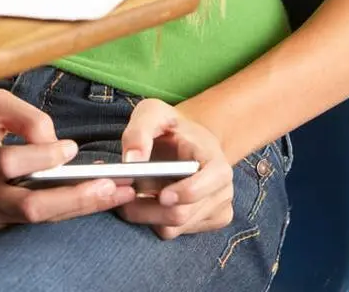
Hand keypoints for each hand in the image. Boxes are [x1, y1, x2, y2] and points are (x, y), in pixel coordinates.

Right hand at [0, 89, 135, 232]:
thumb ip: (31, 120)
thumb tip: (62, 148)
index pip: (13, 163)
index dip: (46, 156)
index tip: (71, 148)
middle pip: (31, 207)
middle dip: (77, 199)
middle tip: (113, 188)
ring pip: (36, 219)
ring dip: (78, 208)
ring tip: (114, 196)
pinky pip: (29, 220)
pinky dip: (59, 210)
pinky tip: (88, 199)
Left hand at [117, 99, 233, 239]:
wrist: (187, 142)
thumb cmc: (170, 128)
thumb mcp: (152, 114)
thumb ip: (139, 132)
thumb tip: (131, 161)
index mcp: (216, 162)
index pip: (206, 186)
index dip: (184, 193)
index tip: (161, 194)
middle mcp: (223, 189)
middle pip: (182, 214)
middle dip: (148, 209)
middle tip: (125, 196)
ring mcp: (218, 208)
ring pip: (174, 228)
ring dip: (147, 215)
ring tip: (136, 194)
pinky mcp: (208, 222)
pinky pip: (174, 234)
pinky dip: (156, 222)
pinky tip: (152, 203)